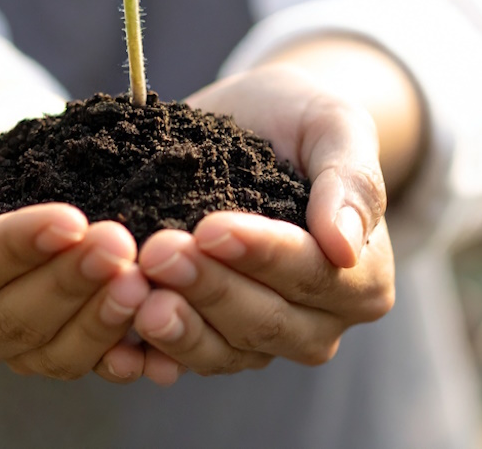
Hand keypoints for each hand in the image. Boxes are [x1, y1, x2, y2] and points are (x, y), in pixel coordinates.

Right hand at [0, 78, 149, 378]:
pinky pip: (90, 361)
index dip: (20, 247)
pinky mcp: (55, 348)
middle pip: (14, 318)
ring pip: (54, 351)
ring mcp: (6, 348)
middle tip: (120, 244)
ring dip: (102, 320)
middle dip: (71, 282)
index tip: (71, 218)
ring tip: (143, 279)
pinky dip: (127, 353)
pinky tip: (160, 333)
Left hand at [115, 64, 396, 377]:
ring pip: (222, 351)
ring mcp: (262, 340)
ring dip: (175, 326)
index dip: (263, 255)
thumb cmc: (301, 120)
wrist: (252, 123)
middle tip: (157, 252)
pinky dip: (149, 353)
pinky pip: (181, 361)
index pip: (314, 275)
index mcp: (362, 278)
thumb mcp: (335, 126)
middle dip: (208, 288)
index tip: (212, 227)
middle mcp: (318, 323)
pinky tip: (119, 340)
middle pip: (265, 321)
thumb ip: (351, 182)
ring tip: (134, 291)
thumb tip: (345, 248)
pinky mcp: (211, 342)